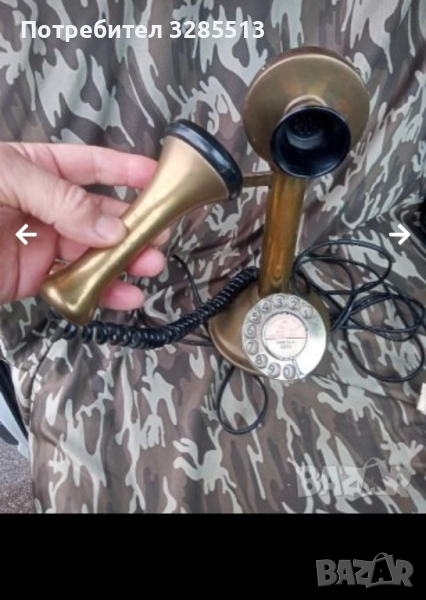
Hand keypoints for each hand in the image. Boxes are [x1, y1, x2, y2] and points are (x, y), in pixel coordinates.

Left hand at [0, 142, 165, 307]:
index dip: (126, 171)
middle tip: (157, 234)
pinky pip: (77, 285)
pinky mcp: (35, 277)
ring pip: (95, 253)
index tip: (156, 178)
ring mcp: (42, 243)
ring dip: (125, 261)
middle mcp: (45, 207)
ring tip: (148, 265)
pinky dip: (103, 292)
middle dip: (134, 225)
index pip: (92, 166)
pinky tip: (123, 293)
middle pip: (102, 215)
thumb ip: (61, 199)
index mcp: (38, 170)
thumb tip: (108, 226)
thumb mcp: (9, 179)